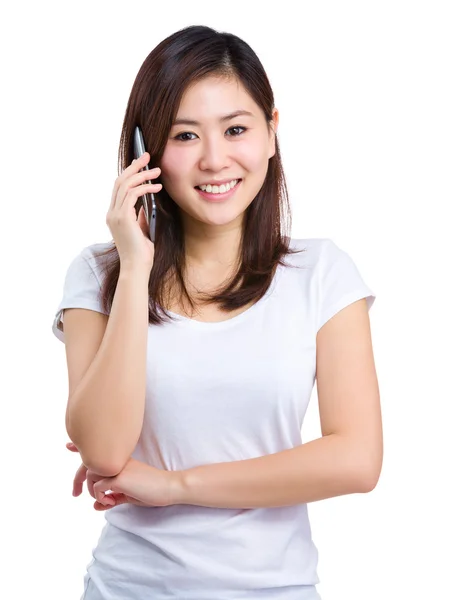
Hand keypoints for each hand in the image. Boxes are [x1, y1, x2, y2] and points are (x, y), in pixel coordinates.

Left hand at [66, 443, 182, 510]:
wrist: (169, 487)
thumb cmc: (152, 490)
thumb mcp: (129, 494)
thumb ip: (111, 497)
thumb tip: (95, 506)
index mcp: (121, 459)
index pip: (98, 450)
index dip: (81, 448)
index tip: (68, 445)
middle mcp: (118, 459)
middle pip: (88, 465)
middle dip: (77, 480)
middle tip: (74, 494)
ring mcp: (118, 467)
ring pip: (91, 476)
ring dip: (92, 492)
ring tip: (105, 501)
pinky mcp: (120, 478)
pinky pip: (98, 488)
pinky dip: (100, 498)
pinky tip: (111, 502)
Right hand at [107, 151, 161, 270]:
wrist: (137, 268)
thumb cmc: (141, 253)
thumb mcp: (141, 230)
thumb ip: (139, 216)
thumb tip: (144, 205)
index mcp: (114, 215)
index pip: (119, 188)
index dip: (130, 173)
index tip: (142, 164)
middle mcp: (112, 213)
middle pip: (120, 181)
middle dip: (134, 166)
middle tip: (147, 155)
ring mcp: (115, 215)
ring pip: (125, 184)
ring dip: (142, 175)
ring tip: (157, 171)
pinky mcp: (122, 218)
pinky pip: (132, 194)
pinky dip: (145, 188)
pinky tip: (157, 187)